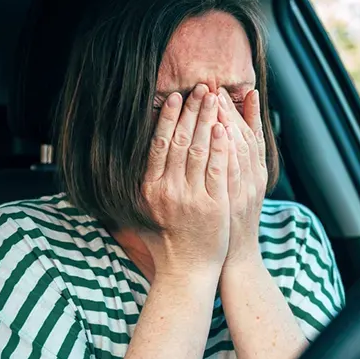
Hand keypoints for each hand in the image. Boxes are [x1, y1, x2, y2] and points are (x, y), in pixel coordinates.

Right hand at [139, 84, 230, 281]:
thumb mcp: (146, 209)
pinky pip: (217, 168)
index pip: (157, 145)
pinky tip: (224, 127)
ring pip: (199, 149)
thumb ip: (143, 182)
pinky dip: (220, 145)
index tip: (175, 98)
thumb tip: (135, 152)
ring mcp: (190, 198)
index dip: (167, 118)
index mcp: (149, 188)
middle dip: (191, 111)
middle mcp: (167, 191)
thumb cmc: (167, 239)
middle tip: (201, 88)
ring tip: (215, 98)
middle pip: (179, 140)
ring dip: (208, 119)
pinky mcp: (213, 205)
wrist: (188, 270)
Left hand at [217, 87, 267, 267]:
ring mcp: (243, 191)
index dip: (246, 112)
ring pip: (237, 148)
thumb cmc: (230, 225)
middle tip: (216, 89)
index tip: (236, 91)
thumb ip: (232, 167)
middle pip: (244, 137)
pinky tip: (217, 131)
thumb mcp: (237, 192)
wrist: (233, 261)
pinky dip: (224, 150)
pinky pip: (227, 170)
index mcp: (257, 175)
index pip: (253, 136)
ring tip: (214, 100)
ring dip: (225, 123)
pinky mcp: (229, 202)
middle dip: (229, 111)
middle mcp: (253, 180)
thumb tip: (223, 138)